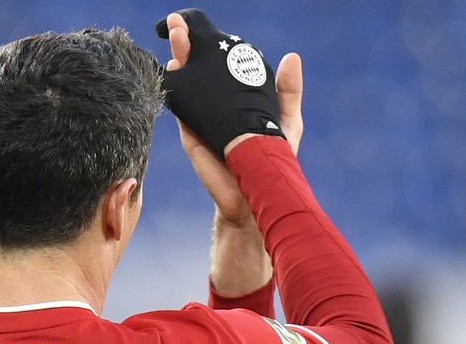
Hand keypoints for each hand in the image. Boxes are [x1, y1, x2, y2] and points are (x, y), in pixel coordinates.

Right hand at [161, 11, 302, 227]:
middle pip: (198, 68)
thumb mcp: (288, 119)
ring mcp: (201, 118)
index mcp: (235, 97)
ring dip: (178, 59)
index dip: (211, 45)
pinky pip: (180, 109)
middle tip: (179, 25)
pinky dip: (175, 89)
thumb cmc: (275, 159)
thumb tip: (292, 56)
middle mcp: (215, 104)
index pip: (220, 65)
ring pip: (185, 83)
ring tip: (175, 37)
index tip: (204, 27)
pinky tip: (173, 71)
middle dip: (187, 43)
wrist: (258, 196)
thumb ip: (288, 90)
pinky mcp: (192, 134)